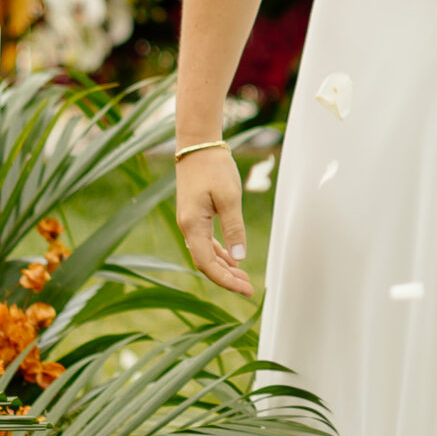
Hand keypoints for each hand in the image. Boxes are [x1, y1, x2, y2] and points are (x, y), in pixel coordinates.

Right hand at [175, 146, 254, 296]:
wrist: (198, 145)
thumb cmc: (214, 168)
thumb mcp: (229, 197)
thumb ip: (234, 228)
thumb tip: (239, 259)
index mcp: (192, 226)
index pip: (207, 264)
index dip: (226, 281)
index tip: (246, 290)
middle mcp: (187, 228)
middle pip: (205, 263)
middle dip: (226, 278)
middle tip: (248, 288)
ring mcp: (190, 222)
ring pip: (205, 254)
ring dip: (224, 267)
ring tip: (244, 277)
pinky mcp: (195, 215)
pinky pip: (205, 242)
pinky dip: (219, 252)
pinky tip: (232, 258)